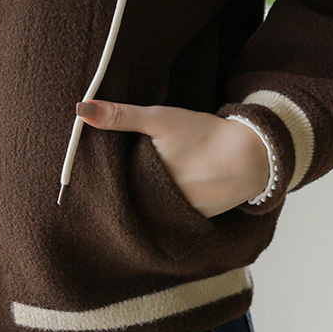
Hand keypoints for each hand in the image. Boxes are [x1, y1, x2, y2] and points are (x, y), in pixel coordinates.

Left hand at [76, 99, 270, 217]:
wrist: (252, 154)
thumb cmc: (204, 134)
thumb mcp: (160, 119)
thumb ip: (120, 116)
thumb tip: (80, 110)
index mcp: (145, 184)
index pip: (112, 186)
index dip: (103, 179)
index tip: (92, 172)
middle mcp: (159, 207)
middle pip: (130, 199)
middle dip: (120, 191)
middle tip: (112, 177)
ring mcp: (177, 217)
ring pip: (149, 210)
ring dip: (141, 201)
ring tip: (134, 185)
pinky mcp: (194, 221)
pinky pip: (169, 216)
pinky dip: (163, 206)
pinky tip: (160, 193)